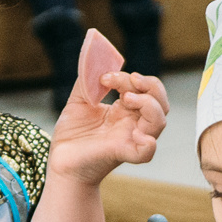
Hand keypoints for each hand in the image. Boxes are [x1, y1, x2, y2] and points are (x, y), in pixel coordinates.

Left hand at [45, 71, 168, 185]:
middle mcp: (132, 124)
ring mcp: (129, 139)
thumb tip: (94, 60)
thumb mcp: (78, 100)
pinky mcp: (120, 153)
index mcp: (125, 110)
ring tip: (127, 98)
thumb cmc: (72, 135)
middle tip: (131, 81)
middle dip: (150, 87)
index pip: (142, 89)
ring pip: (159, 122)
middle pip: (160, 103)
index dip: (127, 78)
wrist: (60, 161)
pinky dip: (148, 145)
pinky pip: (145, 153)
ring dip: (149, 105)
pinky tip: (139, 135)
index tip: (104, 77)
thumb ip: (87, 80)